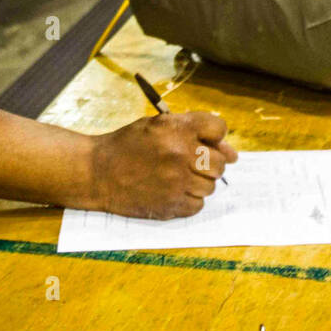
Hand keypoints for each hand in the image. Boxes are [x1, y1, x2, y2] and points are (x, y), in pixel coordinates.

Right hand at [89, 110, 238, 218]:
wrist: (97, 172)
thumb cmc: (128, 145)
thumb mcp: (157, 125)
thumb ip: (194, 131)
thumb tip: (232, 153)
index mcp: (178, 129)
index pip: (219, 128)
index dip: (214, 134)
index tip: (204, 140)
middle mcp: (181, 155)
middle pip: (220, 162)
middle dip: (210, 162)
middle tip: (192, 163)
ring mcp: (177, 182)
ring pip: (211, 186)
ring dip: (199, 182)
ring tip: (178, 177)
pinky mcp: (171, 205)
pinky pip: (198, 205)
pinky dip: (190, 199)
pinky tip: (173, 191)